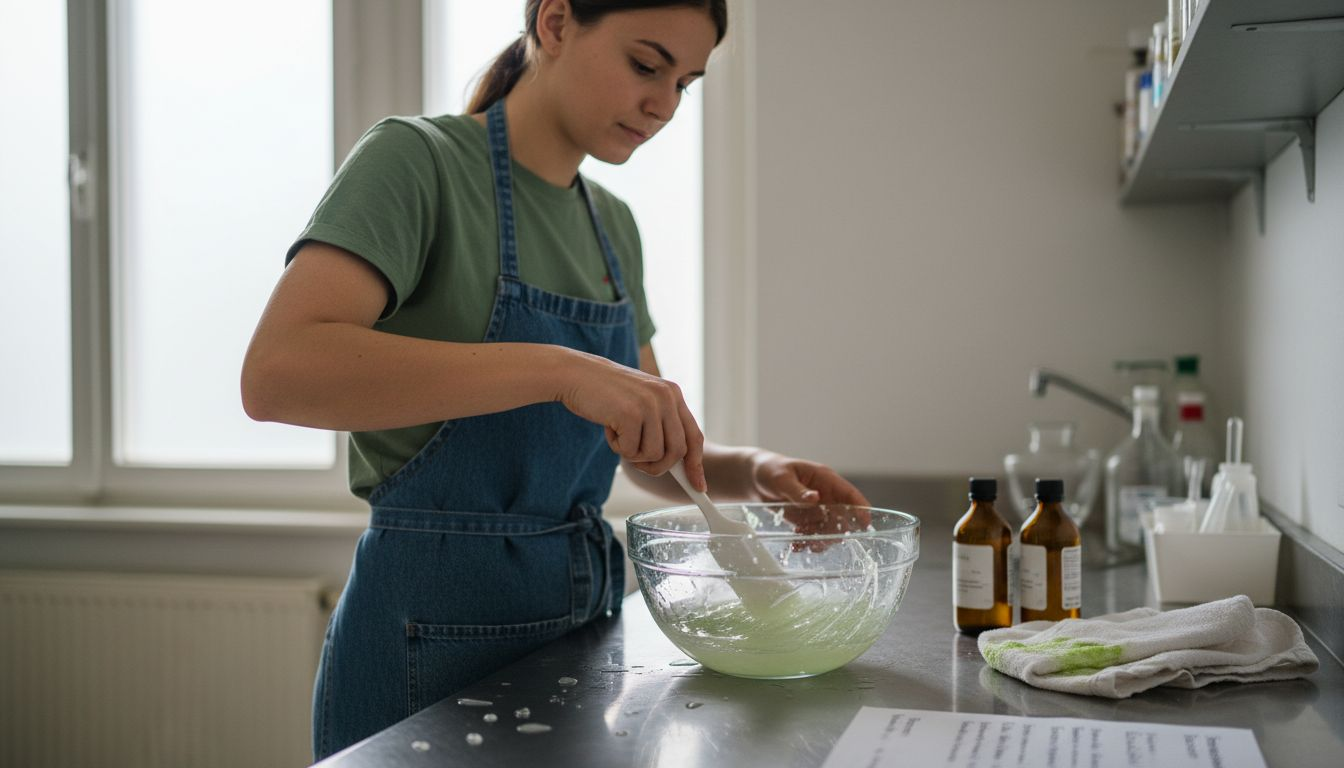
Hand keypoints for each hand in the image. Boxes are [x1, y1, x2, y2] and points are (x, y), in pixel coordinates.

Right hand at [555, 349, 705, 488]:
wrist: (576, 373)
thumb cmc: (607, 393)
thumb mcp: (643, 402)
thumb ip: (661, 424)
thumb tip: (676, 463)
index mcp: (673, 394)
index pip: (694, 436)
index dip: (695, 464)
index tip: (698, 486)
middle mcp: (667, 397)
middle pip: (677, 451)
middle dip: (658, 466)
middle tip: (638, 462)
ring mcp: (649, 404)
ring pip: (654, 455)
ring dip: (633, 454)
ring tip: (619, 434)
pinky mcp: (630, 414)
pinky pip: (631, 451)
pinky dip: (618, 447)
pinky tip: (609, 427)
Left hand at [748, 451, 872, 550]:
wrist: (754, 479)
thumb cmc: (769, 470)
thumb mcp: (781, 478)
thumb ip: (797, 490)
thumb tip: (816, 498)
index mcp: (824, 479)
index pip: (849, 494)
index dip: (861, 508)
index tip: (866, 524)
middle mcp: (825, 496)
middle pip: (843, 517)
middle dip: (835, 531)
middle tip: (819, 540)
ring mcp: (817, 509)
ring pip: (830, 530)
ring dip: (820, 539)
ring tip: (802, 542)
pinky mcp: (807, 520)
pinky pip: (815, 535)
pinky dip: (807, 542)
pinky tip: (796, 545)